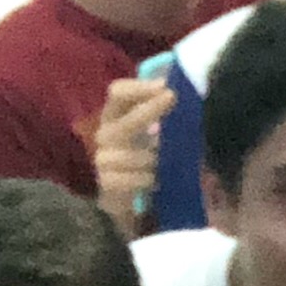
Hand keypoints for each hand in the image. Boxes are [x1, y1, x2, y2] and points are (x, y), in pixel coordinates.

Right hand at [91, 77, 174, 230]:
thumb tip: (183, 94)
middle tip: (172, 99)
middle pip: (125, 120)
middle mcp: (106, 134)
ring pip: (131, 156)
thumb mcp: (159, 134)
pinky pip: (129, 180)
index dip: (138, 87)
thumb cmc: (148, 158)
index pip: (118, 93)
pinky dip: (145, 180)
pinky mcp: (105, 184)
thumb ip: (166, 116)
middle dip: (150, 109)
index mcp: (117, 116)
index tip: (164, 86)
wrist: (132, 199)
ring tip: (163, 164)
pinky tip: (155, 182)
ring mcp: (103, 160)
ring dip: (152, 159)